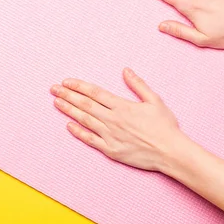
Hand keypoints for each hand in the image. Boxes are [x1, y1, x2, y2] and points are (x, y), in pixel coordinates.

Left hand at [50, 68, 190, 172]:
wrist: (170, 152)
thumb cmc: (165, 126)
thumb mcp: (155, 101)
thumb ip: (138, 85)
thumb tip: (126, 70)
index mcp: (122, 106)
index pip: (95, 93)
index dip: (79, 86)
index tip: (66, 81)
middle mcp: (113, 120)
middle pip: (85, 105)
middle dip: (68, 95)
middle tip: (53, 89)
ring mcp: (110, 136)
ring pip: (85, 120)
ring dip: (69, 110)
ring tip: (56, 102)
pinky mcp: (111, 150)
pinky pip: (90, 140)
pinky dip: (78, 132)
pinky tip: (68, 125)